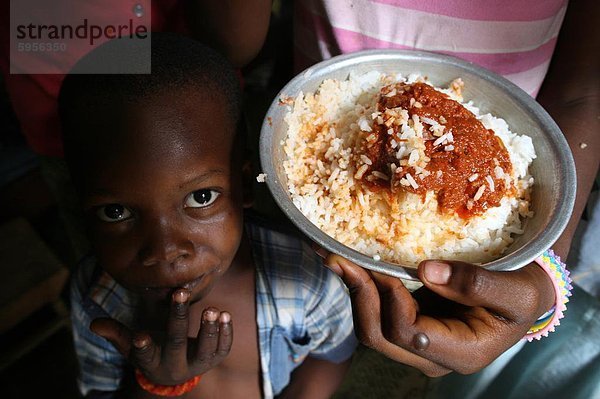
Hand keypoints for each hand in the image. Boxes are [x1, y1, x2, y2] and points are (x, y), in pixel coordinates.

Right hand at [90, 289, 232, 384]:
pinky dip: (225, 333)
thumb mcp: (131, 347)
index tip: (140, 335)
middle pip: (176, 343)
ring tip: (211, 309)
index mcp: (153, 363)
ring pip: (205, 350)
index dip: (143, 347)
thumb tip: (94, 324)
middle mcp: (176, 365)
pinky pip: (222, 349)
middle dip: (178, 319)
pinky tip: (225, 315)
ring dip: (209, 329)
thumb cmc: (152, 352)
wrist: (175, 373)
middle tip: (180, 293)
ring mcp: (197, 364)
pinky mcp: (214, 359)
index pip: (145, 356)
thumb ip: (116, 334)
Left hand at [320, 251, 553, 376]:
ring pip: (372, 328)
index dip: (391, 301)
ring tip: (337, 259)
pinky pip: (378, 314)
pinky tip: (351, 266)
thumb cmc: (523, 295)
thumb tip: (425, 270)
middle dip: (359, 297)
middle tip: (340, 260)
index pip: (409, 334)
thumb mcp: (516, 290)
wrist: (522, 300)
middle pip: (380, 337)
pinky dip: (364, 290)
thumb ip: (475, 283)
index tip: (384, 269)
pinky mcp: (410, 325)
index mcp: (461, 353)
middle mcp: (432, 356)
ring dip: (355, 293)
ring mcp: (418, 344)